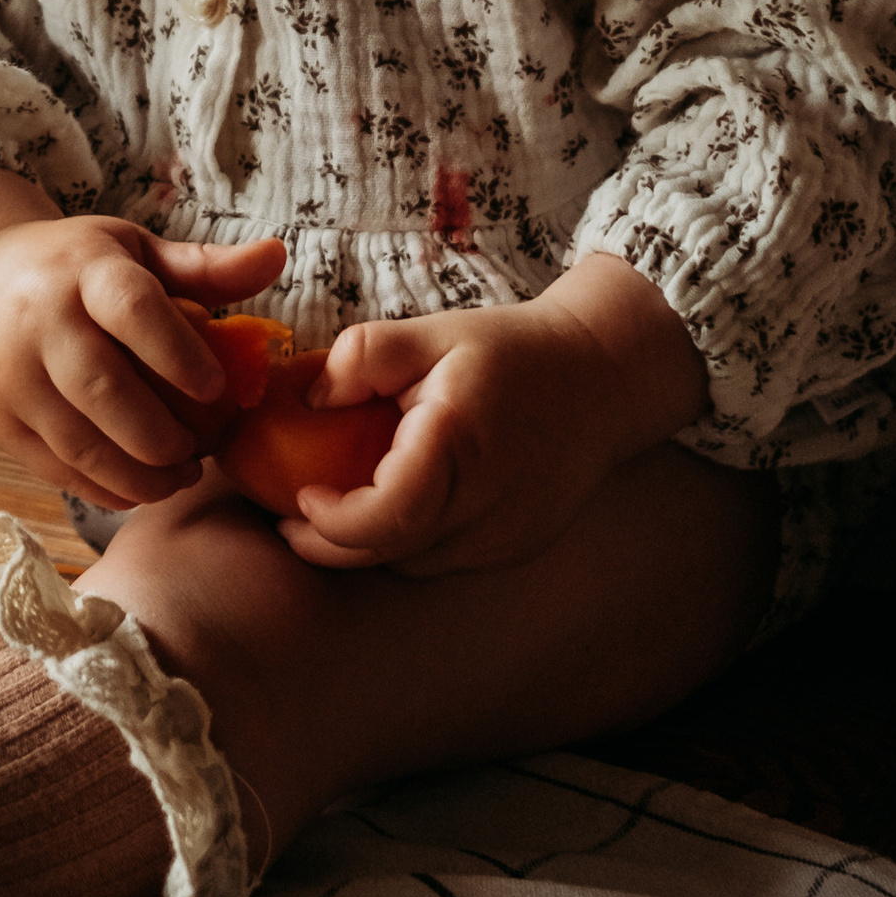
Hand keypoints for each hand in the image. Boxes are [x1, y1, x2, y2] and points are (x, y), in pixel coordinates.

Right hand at [0, 204, 286, 508]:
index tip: (218, 389)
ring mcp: (10, 375)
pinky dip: (103, 488)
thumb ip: (205, 267)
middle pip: (103, 389)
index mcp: (84, 271)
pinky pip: (56, 469)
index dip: (177, 351)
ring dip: (138, 474)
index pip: (132, 309)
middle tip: (200, 454)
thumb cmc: (78, 268)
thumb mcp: (136, 252)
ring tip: (178, 477)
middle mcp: (39, 320)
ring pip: (79, 442)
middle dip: (160, 435)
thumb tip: (277, 255)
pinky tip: (139, 488)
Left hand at [281, 255, 708, 577]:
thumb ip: (364, 356)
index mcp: (460, 445)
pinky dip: (411, 543)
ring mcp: (507, 536)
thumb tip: (308, 397)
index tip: (298, 496)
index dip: (332, 521)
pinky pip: (445, 560)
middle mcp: (488, 504)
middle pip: (391, 553)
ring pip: (415, 564)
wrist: (603, 380)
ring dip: (370, 545)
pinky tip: (396, 506)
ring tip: (339, 506)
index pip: (385, 516)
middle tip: (292, 518)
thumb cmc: (512, 353)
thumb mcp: (432, 332)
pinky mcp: (516, 549)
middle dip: (331, 544)